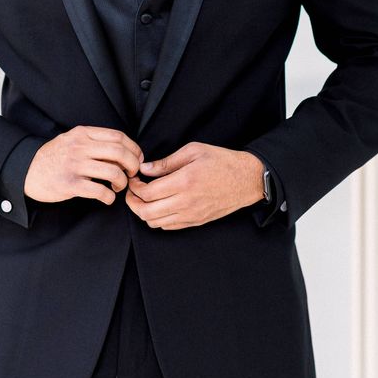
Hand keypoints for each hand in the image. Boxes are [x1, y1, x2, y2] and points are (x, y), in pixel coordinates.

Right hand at [24, 126, 142, 205]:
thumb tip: (123, 151)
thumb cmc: (54, 157)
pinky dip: (109, 197)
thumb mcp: (72, 140)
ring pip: (112, 172)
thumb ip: (94, 141)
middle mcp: (79, 147)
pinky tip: (107, 198)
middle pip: (119, 152)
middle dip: (132, 165)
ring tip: (118, 187)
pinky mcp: (70, 185)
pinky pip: (99, 191)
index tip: (137, 159)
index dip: (134, 148)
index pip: (118, 136)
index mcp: (82, 133)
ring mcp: (74, 165)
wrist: (26, 171)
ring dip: (122, 182)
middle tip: (132, 174)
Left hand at [125, 143, 264, 229]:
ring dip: (143, 212)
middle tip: (132, 191)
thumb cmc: (221, 161)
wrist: (246, 179)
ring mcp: (191, 215)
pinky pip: (168, 227)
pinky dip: (157, 219)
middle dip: (132, 202)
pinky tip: (158, 206)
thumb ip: (166, 162)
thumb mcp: (193, 151)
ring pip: (155, 222)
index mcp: (184, 181)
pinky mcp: (196, 221)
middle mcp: (186, 202)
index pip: (147, 193)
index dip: (134, 187)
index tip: (134, 178)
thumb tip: (145, 168)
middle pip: (146, 212)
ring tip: (143, 198)